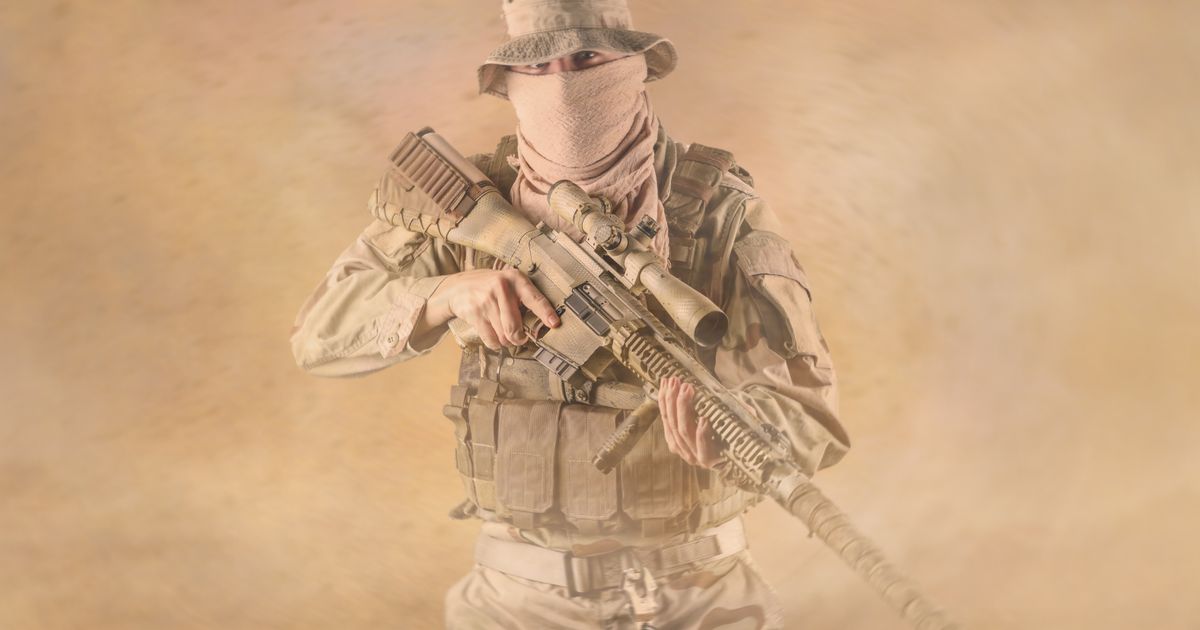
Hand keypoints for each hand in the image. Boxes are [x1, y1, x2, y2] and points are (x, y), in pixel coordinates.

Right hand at [425, 268, 559, 350]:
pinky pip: (491, 340)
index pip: (534, 298)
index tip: (554, 323)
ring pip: (504, 336)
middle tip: (520, 338)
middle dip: (519, 338)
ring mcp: (486, 301)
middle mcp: (501, 288)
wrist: (457, 287)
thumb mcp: (508, 283)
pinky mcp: (475, 313)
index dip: (545, 312)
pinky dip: (495, 343)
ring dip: (506, 340)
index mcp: (515, 279)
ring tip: (503, 331)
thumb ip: (523, 297)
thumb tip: (541, 324)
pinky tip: (493, 333)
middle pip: (515, 327)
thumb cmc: (489, 287)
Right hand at [658, 376, 721, 467]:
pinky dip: (701, 434)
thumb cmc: (725, 431)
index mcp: (678, 439)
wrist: (744, 454)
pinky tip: (704, 419)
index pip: (666, 417)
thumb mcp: (709, 414)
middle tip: (676, 381)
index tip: (666, 380)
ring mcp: (695, 456)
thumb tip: (682, 380)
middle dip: (672, 399)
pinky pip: (702, 448)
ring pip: (683, 431)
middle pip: (672, 422)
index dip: (664, 398)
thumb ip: (698, 403)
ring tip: (687, 389)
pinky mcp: (709, 461)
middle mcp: (683, 449)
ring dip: (683, 408)